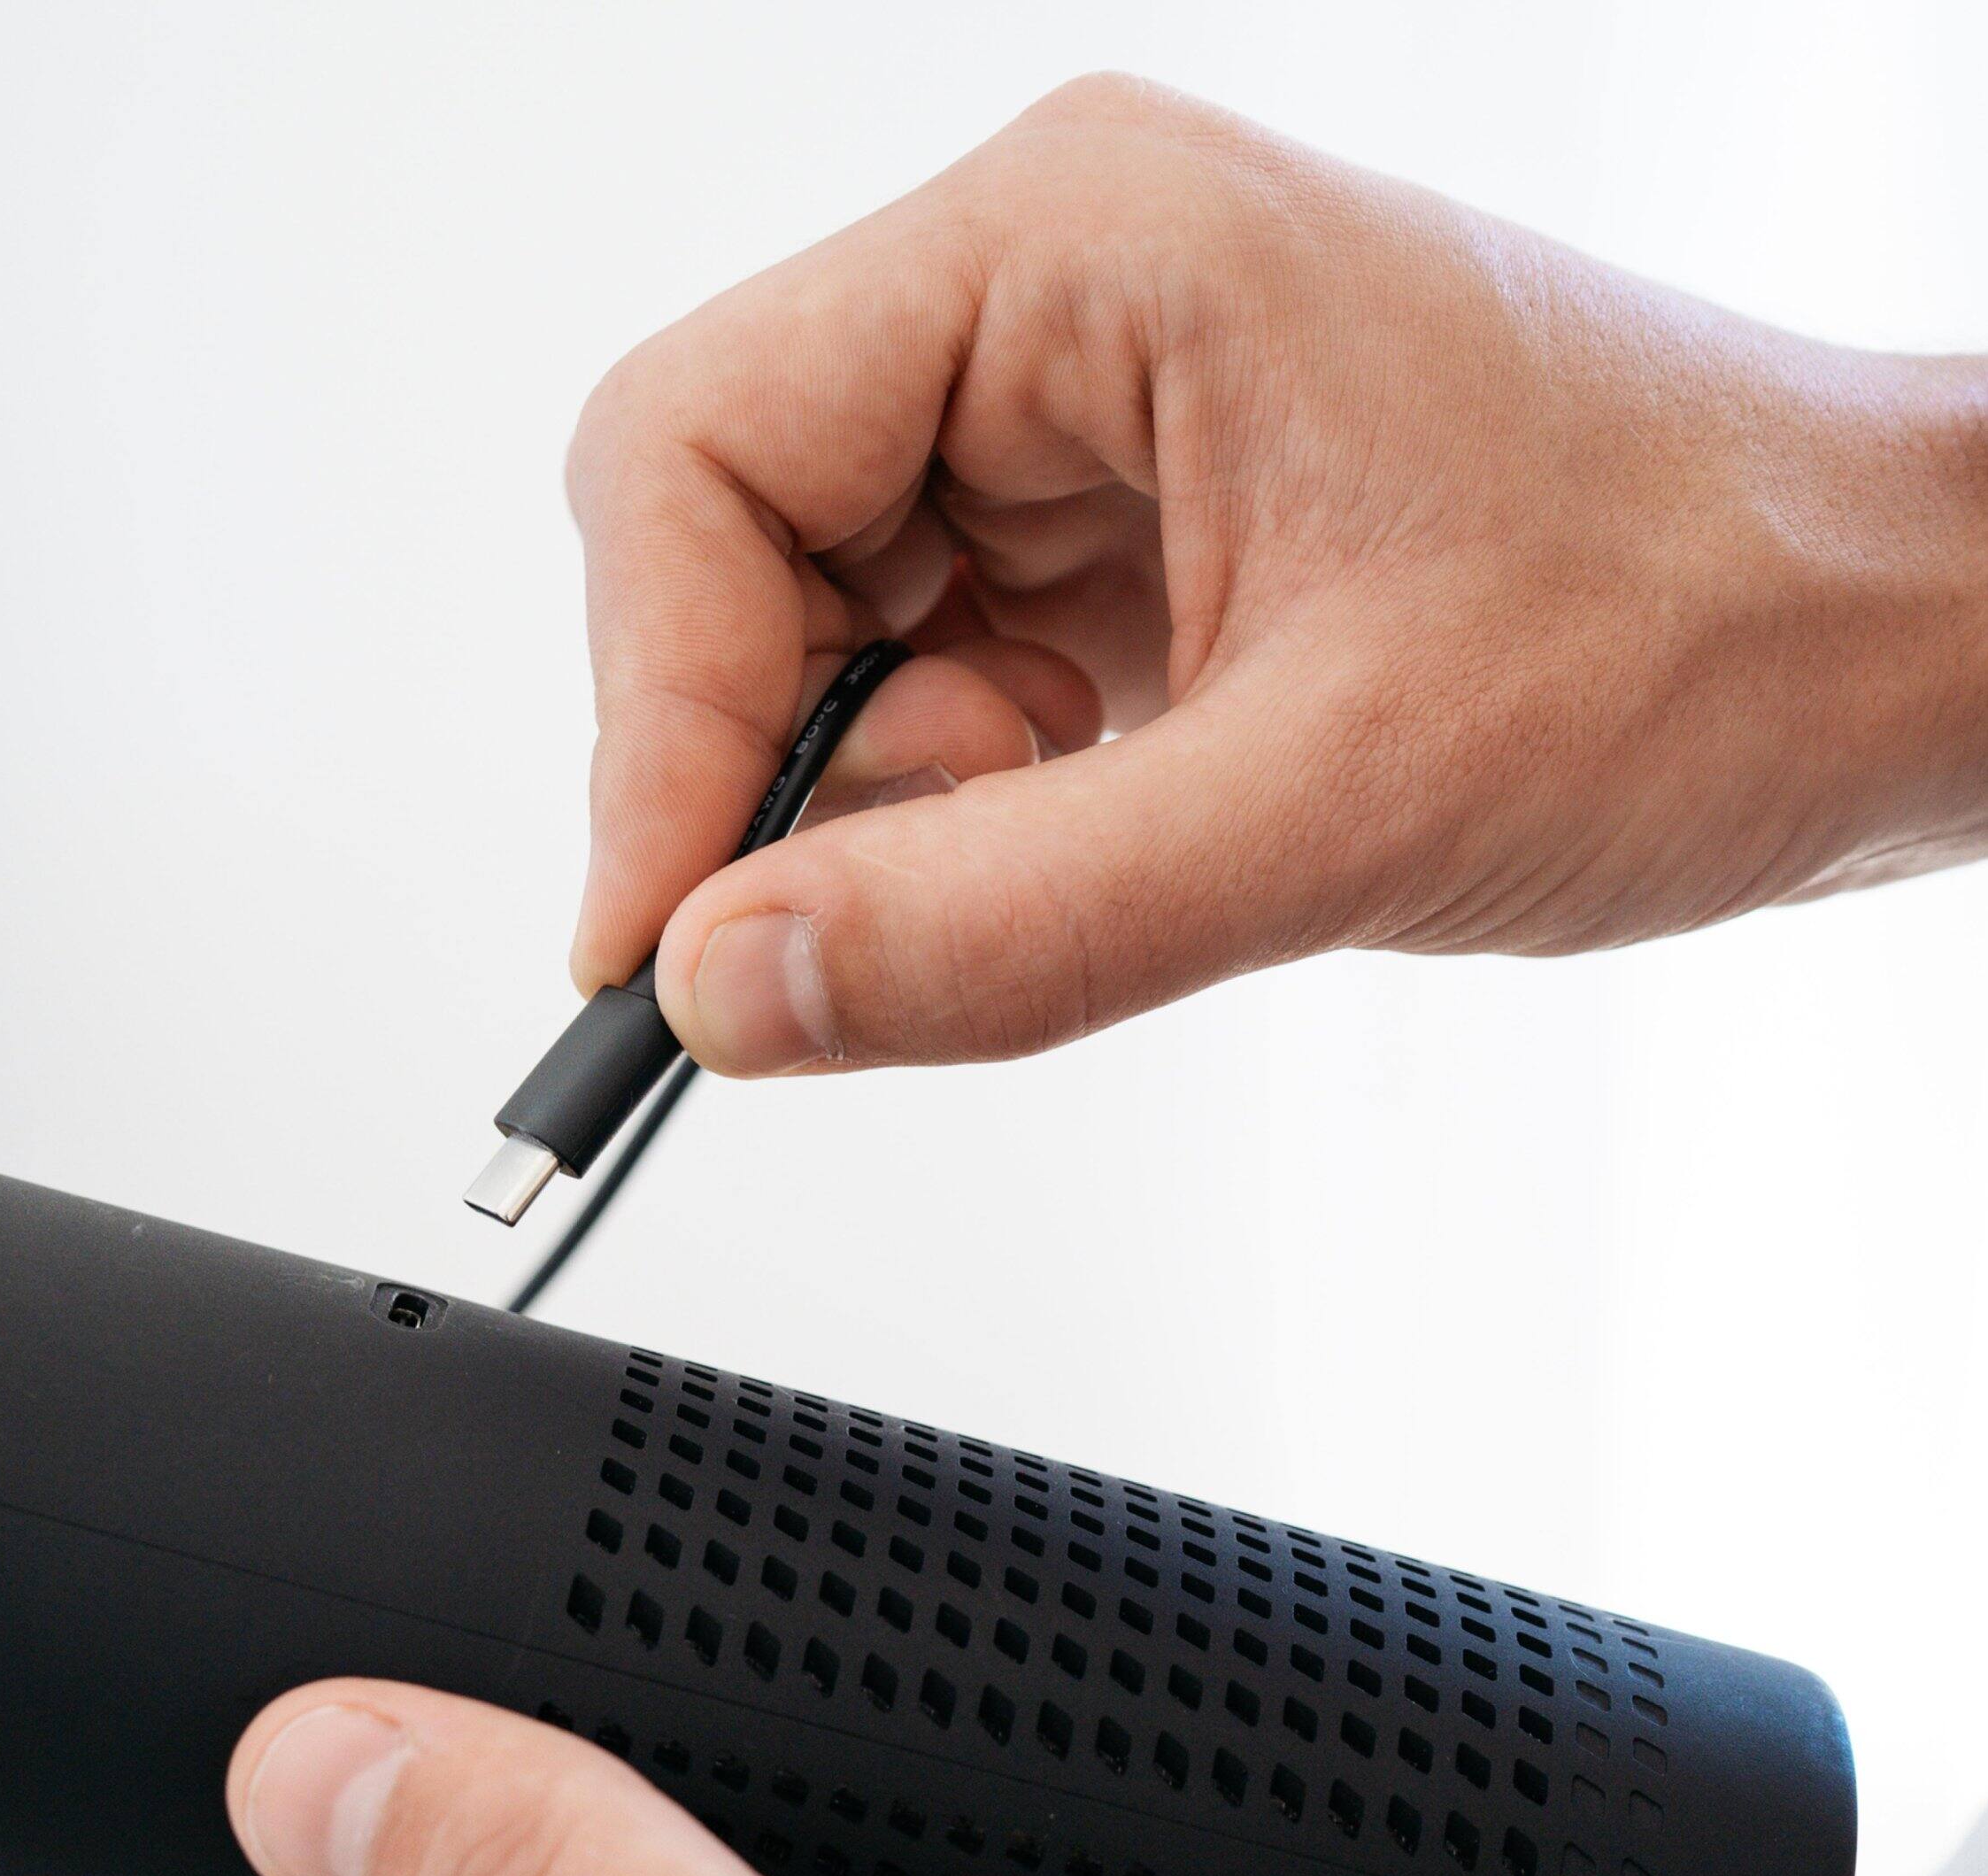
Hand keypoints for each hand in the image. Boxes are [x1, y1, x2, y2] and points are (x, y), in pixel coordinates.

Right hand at [566, 77, 1987, 1079]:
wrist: (1896, 646)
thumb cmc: (1708, 625)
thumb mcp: (1337, 803)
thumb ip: (1003, 922)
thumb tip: (727, 990)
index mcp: (1075, 249)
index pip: (692, 453)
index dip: (649, 718)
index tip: (661, 942)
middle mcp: (1045, 311)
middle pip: (722, 551)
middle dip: (774, 773)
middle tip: (871, 930)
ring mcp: (1068, 434)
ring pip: (811, 651)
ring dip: (888, 813)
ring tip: (1094, 848)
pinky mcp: (1104, 557)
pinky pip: (920, 708)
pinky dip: (961, 824)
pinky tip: (1109, 834)